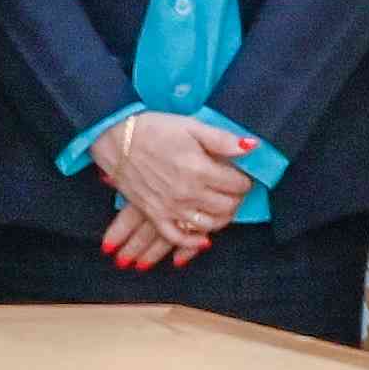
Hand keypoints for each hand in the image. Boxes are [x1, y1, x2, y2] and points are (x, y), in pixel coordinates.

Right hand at [89, 111, 262, 259]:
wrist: (117, 137)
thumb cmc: (154, 128)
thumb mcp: (191, 126)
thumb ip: (223, 139)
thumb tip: (252, 147)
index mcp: (200, 170)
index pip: (237, 185)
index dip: (244, 180)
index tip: (241, 175)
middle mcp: (188, 193)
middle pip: (227, 207)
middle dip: (236, 199)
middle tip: (234, 190)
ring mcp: (171, 207)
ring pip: (208, 225)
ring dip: (221, 219)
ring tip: (222, 207)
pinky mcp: (155, 215)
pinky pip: (178, 237)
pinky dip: (193, 243)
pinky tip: (203, 239)